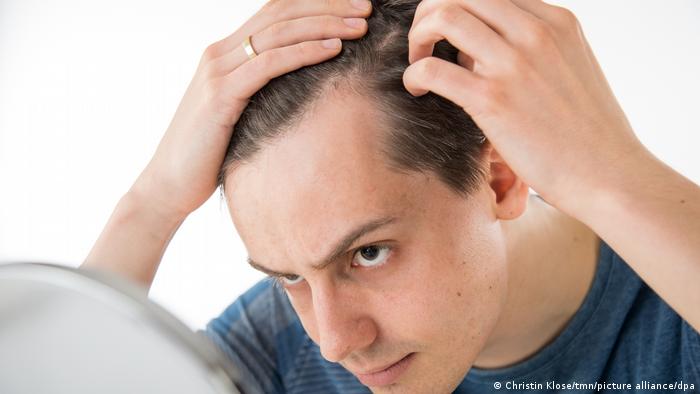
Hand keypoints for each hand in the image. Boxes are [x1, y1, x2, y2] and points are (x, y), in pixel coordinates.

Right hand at [131, 0, 371, 218]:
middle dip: (328, 7)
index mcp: (226, 53)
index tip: (353, 6)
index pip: (275, 13)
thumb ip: (260, 93)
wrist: (168, 184)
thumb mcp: (238, 113)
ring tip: (360, 26)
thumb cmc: (209, 154)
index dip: (315, 4)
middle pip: (281, 14)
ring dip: (324, 25)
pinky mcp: (220, 96)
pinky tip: (333, 50)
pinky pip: (268, 65)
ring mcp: (217, 72)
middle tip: (366, 7)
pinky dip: (303, 53)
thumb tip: (299, 92)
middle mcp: (220, 53)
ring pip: (278, 33)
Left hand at [402, 0, 645, 213]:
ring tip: (418, 63)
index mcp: (556, 21)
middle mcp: (535, 33)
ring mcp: (514, 64)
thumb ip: (536, 49)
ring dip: (418, 37)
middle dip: (430, 12)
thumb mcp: (572, 69)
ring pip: (444, 16)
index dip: (460, 8)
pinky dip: (414, 75)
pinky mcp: (494, 100)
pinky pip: (433, 69)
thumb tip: (486, 49)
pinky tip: (418, 90)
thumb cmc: (589, 133)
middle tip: (423, 43)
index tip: (451, 37)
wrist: (609, 175)